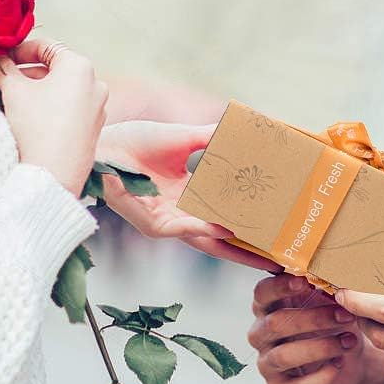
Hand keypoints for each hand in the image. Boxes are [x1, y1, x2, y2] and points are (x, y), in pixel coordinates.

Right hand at [0, 37, 107, 196]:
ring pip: (62, 90)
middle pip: (55, 69)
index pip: (48, 47)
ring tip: (12, 99)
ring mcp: (97, 107)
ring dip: (37, 90)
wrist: (53, 173)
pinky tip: (30, 118)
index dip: (21, 50)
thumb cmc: (37, 127)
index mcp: (80, 67)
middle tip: (1, 79)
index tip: (2, 59)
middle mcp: (95, 84)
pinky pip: (70, 108)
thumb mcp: (14, 91)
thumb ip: (3, 70)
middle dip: (26, 72)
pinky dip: (50, 107)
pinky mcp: (93, 127)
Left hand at [95, 119, 279, 272]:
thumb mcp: (185, 138)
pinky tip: (227, 229)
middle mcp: (181, 213)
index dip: (249, 220)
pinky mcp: (155, 225)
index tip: (274, 224)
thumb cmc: (136, 140)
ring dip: (235, 246)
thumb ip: (213, 137)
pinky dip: (207, 229)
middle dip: (249, 249)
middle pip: (221, 238)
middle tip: (277, 256)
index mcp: (189, 195)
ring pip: (208, 240)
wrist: (106, 144)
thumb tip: (245, 127)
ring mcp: (169, 222)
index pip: (225, 213)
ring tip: (262, 249)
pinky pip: (185, 229)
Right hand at [248, 274, 383, 383]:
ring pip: (284, 355)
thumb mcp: (329, 303)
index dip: (279, 287)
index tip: (304, 281)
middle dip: (312, 318)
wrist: (348, 362)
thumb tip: (335, 279)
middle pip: (275, 323)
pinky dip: (320, 377)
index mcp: (268, 306)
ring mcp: (267, 362)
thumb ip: (324, 291)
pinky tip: (338, 365)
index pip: (262, 293)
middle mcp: (261, 334)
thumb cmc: (332, 324)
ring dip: (320, 347)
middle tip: (344, 315)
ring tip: (348, 341)